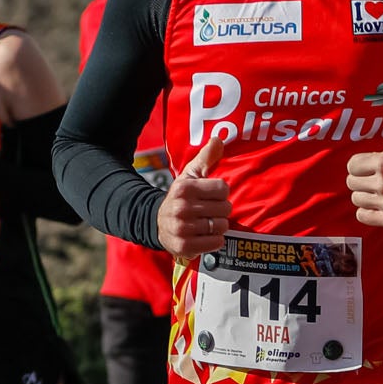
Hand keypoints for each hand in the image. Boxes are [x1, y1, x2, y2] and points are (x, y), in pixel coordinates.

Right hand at [159, 132, 231, 256]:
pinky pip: (216, 242)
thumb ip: (206, 157)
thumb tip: (218, 138)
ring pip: (221, 226)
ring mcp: (182, 228)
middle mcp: (181, 207)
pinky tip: (205, 236)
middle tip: (209, 211)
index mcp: (184, 187)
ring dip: (218, 226)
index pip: (223, 189)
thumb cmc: (181, 197)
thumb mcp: (190, 175)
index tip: (211, 196)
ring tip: (206, 223)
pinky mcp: (184, 245)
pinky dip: (215, 240)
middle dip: (221, 210)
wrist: (157, 223)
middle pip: (225, 208)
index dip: (221, 193)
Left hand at [346, 81, 382, 229]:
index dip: (361, 162)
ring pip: (357, 199)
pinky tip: (380, 201)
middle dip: (362, 178)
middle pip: (352, 183)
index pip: (352, 166)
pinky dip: (368, 211)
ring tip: (379, 188)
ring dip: (365, 194)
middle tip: (376, 175)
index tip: (373, 162)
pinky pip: (363, 216)